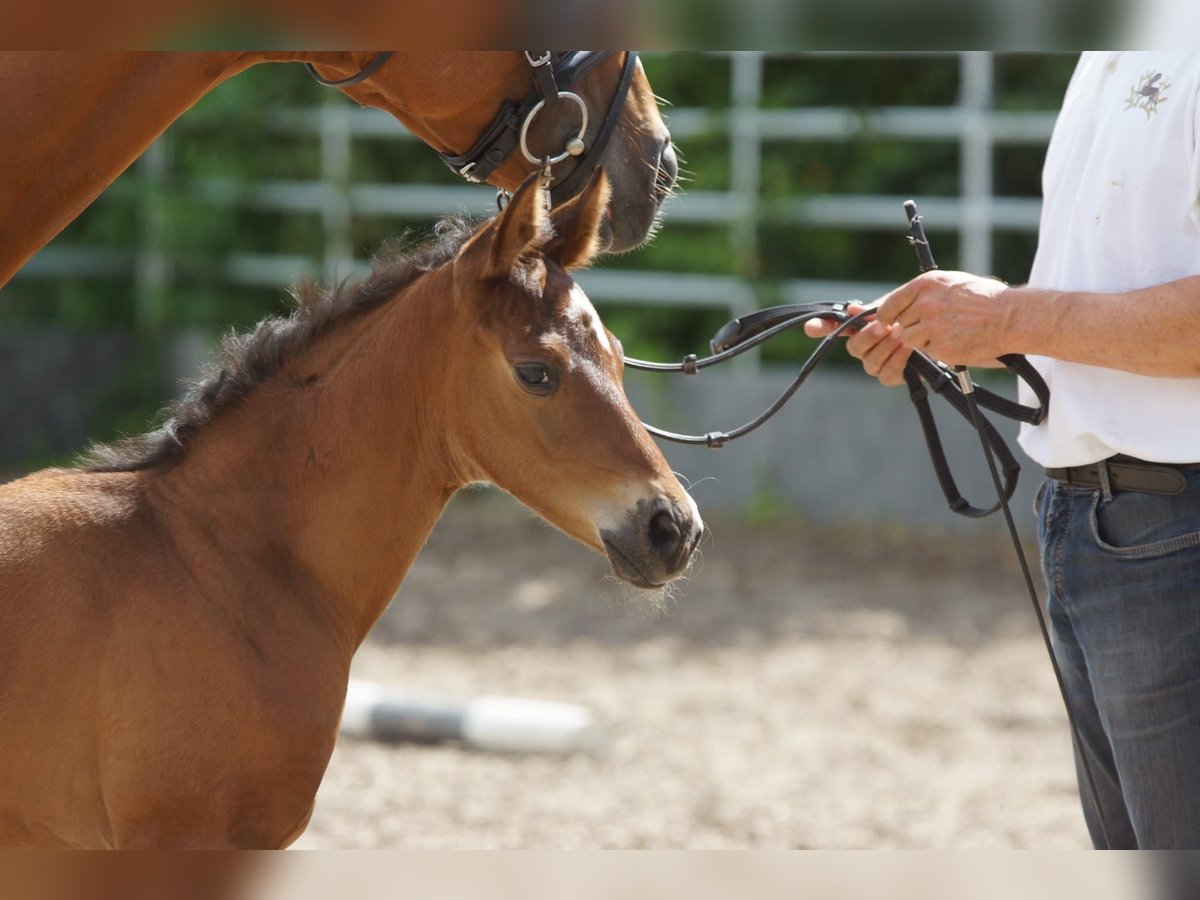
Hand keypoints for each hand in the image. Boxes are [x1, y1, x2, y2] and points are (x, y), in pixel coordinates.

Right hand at [803, 301, 913, 386]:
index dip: (820, 327)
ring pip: (870, 362)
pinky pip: (887, 373)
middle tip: (884, 326)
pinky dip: (898, 359)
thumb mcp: (895, 308)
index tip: (811, 327)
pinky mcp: (890, 377)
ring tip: (902, 334)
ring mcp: (874, 364)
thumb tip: (851, 308)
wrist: (939, 331)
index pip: (832, 328)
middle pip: (854, 348)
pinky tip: (909, 348)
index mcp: (858, 328)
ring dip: (887, 347)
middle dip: (868, 337)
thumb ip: (875, 310)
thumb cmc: (913, 317)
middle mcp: (863, 349)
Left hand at [876, 270, 1012, 366]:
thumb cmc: (985, 298)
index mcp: (927, 284)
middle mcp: (926, 304)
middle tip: (931, 327)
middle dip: (910, 326)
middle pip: (899, 322)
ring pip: (908, 338)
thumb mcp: (952, 283)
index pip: (892, 302)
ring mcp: (931, 326)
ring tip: (945, 333)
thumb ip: (926, 292)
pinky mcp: (939, 346)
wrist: (1009, 317)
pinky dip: (936, 349)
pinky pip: (926, 351)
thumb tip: (903, 303)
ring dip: (921, 339)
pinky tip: (955, 341)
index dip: (885, 314)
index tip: (884, 321)